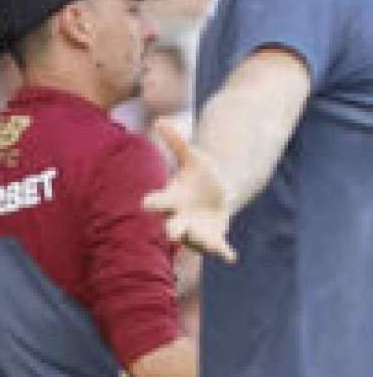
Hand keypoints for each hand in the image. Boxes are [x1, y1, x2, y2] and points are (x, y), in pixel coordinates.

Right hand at [143, 120, 237, 263]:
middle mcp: (177, 218)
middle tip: (171, 233)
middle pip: (170, 227)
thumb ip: (176, 142)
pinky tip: (232, 257)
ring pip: (193, 240)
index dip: (152, 202)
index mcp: (170, 200)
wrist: (213, 195)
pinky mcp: (211, 237)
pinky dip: (224, 252)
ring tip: (212, 245)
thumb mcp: (191, 157)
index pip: (157, 202)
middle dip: (171, 230)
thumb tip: (159, 120)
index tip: (145, 202)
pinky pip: (216, 247)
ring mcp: (194, 230)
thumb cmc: (198, 175)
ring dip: (200, 242)